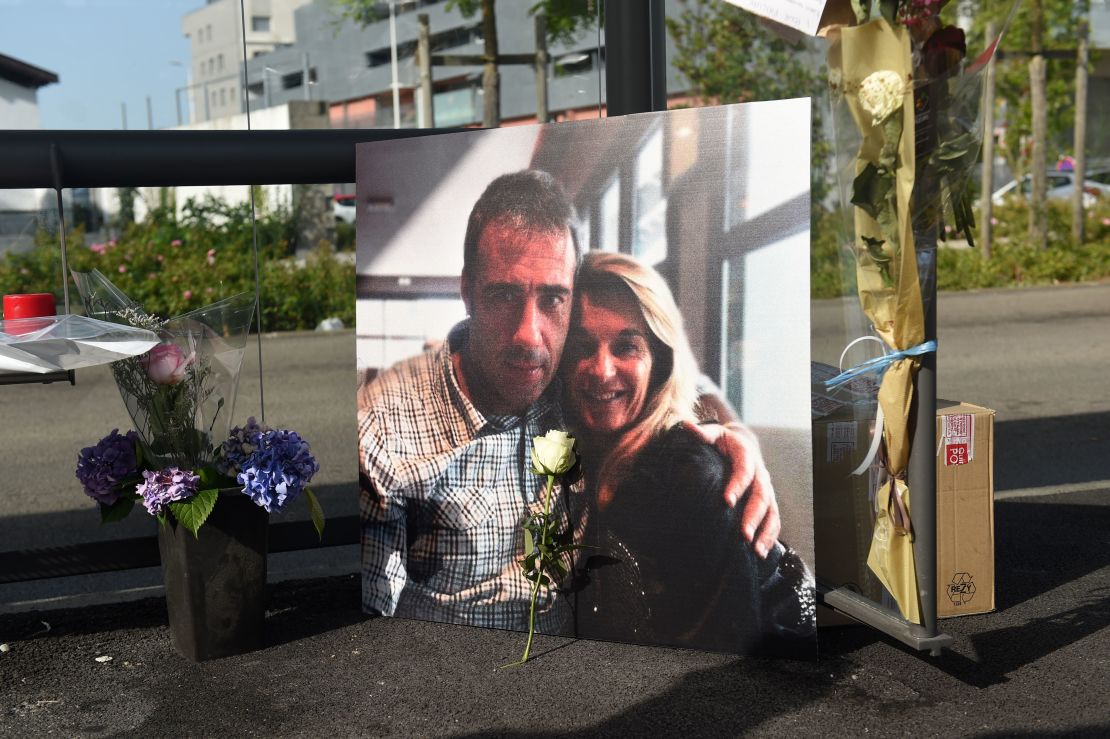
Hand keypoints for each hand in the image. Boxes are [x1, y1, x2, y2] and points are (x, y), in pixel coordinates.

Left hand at [683, 420, 780, 557]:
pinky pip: (774, 520)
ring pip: (771, 511)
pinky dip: (770, 536)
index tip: (726, 501)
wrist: (742, 445)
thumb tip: (685, 425)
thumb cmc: (722, 442)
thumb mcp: (713, 434)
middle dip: (753, 516)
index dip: (737, 485)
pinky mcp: (768, 502)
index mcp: (747, 456)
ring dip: (765, 531)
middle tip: (743, 534)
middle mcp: (761, 473)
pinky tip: (761, 553)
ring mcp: (766, 489)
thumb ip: (701, 433)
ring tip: (755, 550)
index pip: (744, 470)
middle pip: (761, 495)